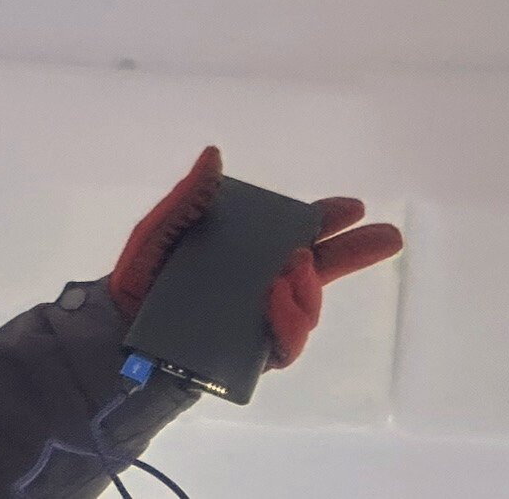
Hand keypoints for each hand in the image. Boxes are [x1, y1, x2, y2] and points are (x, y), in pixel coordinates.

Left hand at [107, 147, 403, 370]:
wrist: (119, 328)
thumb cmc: (142, 274)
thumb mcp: (162, 227)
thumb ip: (191, 196)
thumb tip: (214, 155)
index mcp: (246, 249)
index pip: (298, 232)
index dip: (328, 219)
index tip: (354, 207)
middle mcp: (261, 283)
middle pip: (320, 268)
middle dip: (356, 252)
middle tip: (389, 236)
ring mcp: (260, 319)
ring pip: (307, 305)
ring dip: (310, 286)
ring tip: (294, 266)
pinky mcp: (252, 354)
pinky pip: (286, 343)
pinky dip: (290, 321)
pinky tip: (278, 298)